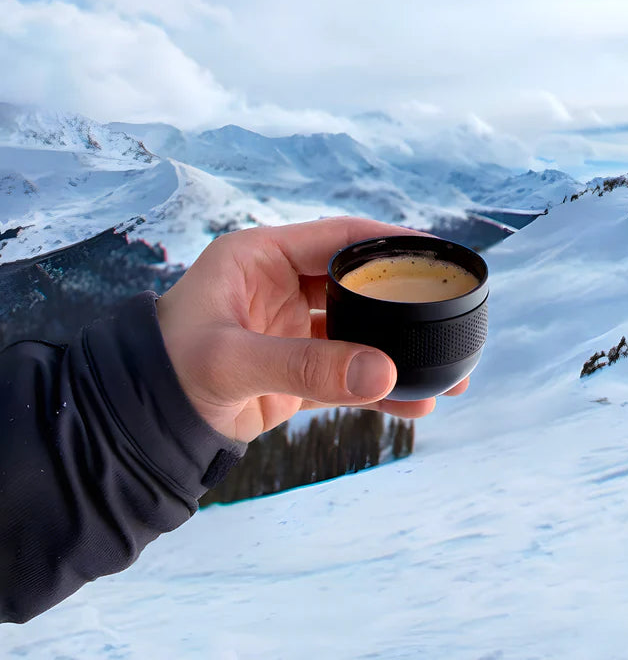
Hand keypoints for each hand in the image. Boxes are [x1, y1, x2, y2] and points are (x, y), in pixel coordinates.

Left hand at [156, 217, 468, 441]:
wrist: (140, 425)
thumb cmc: (166, 371)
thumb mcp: (232, 360)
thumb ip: (306, 365)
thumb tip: (385, 374)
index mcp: (261, 257)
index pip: (338, 237)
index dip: (388, 242)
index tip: (434, 253)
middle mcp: (282, 286)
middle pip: (359, 284)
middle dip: (404, 305)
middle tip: (451, 317)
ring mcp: (292, 328)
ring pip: (359, 333)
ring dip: (399, 351)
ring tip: (450, 374)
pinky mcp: (297, 369)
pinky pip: (347, 373)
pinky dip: (379, 388)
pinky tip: (413, 404)